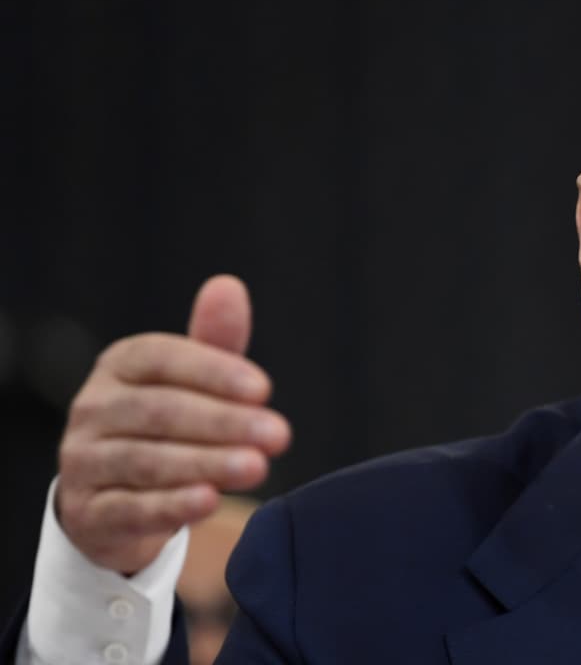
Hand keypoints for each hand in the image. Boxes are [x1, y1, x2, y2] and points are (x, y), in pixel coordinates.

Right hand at [55, 275, 290, 573]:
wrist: (114, 500)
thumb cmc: (166, 426)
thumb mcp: (192, 382)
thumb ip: (215, 341)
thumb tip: (228, 285)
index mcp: (120, 365)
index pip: (162, 358)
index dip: (213, 371)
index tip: (265, 389)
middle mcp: (93, 408)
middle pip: (159, 411)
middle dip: (223, 423)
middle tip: (278, 435)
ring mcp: (84, 462)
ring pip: (146, 460)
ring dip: (206, 464)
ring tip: (257, 467)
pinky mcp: (89, 513)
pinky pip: (129, 508)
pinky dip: (171, 506)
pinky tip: (209, 502)